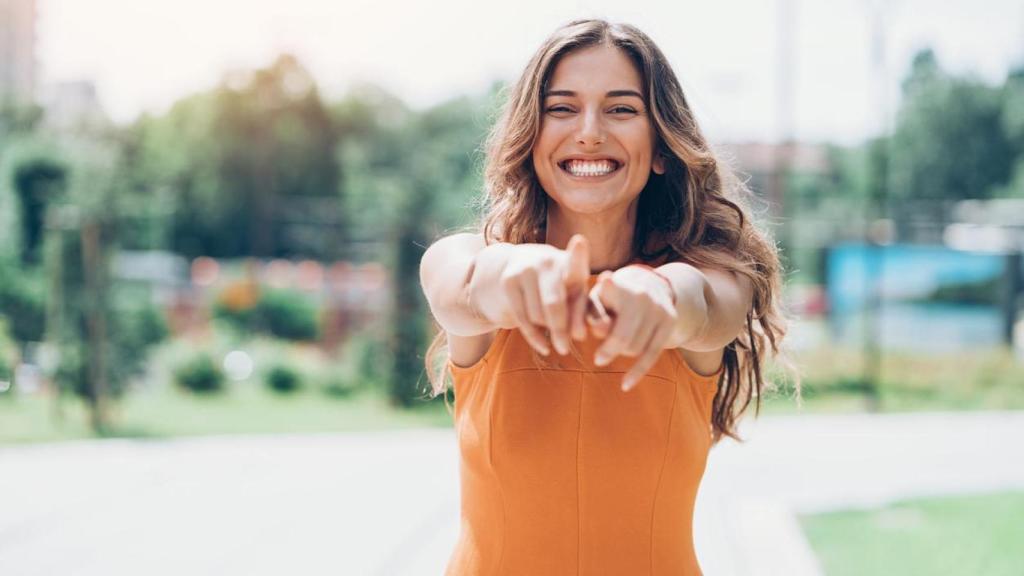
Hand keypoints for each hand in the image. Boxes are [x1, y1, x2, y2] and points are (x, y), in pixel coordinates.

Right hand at [498, 234, 590, 355]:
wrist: (518, 267)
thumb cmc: (559, 285)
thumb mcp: (575, 293)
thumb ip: (587, 312)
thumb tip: (585, 334)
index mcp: (570, 263)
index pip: (574, 261)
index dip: (577, 254)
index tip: (580, 242)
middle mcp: (547, 261)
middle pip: (553, 304)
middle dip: (560, 330)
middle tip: (564, 349)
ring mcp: (525, 269)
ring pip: (538, 316)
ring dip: (548, 330)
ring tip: (555, 330)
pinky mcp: (508, 281)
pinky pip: (522, 319)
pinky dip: (534, 337)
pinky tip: (543, 346)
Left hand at [588, 265, 678, 390]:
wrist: (651, 284)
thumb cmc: (611, 296)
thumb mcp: (596, 299)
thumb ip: (591, 314)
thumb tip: (598, 330)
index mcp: (618, 285)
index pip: (608, 301)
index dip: (602, 312)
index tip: (597, 327)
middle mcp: (641, 294)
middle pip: (622, 337)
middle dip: (609, 350)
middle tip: (598, 358)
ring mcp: (658, 308)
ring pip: (635, 347)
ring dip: (622, 353)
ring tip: (615, 347)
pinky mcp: (670, 321)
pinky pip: (652, 354)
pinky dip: (637, 372)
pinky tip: (625, 385)